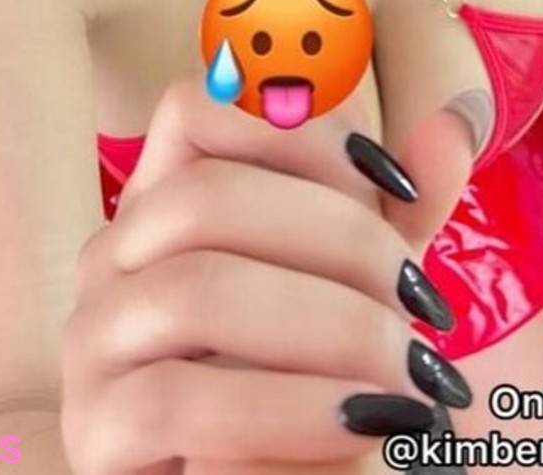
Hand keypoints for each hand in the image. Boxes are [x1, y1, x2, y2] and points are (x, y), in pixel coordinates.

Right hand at [58, 0, 477, 474]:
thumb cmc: (302, 379)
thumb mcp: (359, 287)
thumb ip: (397, 214)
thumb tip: (451, 130)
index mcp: (162, 201)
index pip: (196, 110)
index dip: (297, 131)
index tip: (393, 187)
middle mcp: (113, 256)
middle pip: (206, 197)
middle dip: (339, 240)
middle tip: (421, 303)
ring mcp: (91, 340)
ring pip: (196, 290)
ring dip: (326, 328)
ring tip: (406, 380)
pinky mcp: (93, 431)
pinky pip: (177, 399)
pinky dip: (283, 408)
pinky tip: (356, 424)